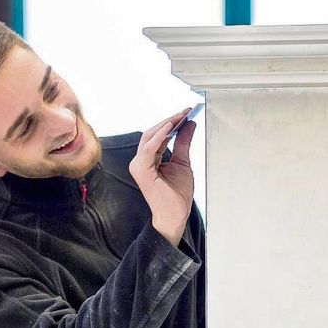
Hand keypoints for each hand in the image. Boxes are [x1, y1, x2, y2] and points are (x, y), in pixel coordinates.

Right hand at [128, 109, 197, 244]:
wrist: (174, 215)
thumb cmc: (176, 195)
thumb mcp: (183, 162)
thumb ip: (183, 142)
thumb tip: (189, 125)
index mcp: (148, 159)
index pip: (158, 135)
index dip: (172, 122)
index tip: (186, 113)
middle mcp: (140, 161)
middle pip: (152, 133)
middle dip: (169, 121)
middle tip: (185, 112)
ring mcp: (139, 166)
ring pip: (149, 138)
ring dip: (166, 125)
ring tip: (180, 116)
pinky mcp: (141, 171)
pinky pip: (148, 149)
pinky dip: (159, 137)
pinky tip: (171, 128)